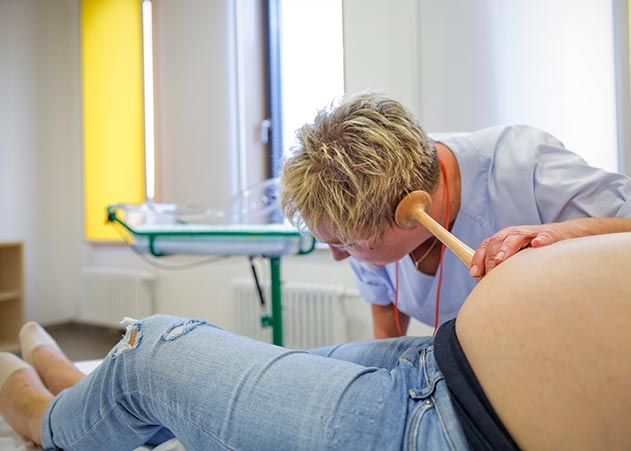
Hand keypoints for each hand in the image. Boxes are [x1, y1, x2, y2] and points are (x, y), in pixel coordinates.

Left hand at [469, 222, 585, 276]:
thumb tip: (487, 287)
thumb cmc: (538, 251)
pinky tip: (537, 244)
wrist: (567, 235)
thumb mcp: (518, 258)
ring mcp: (532, 233)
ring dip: (507, 248)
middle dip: (491, 257)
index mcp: (505, 239)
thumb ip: (503, 269)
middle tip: (488, 273)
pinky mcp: (551, 234)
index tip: (474, 273)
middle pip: (497, 241)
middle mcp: (516, 234)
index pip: (487, 245)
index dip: (478, 258)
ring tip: (500, 260)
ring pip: (516, 236)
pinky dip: (541, 239)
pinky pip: (545, 236)